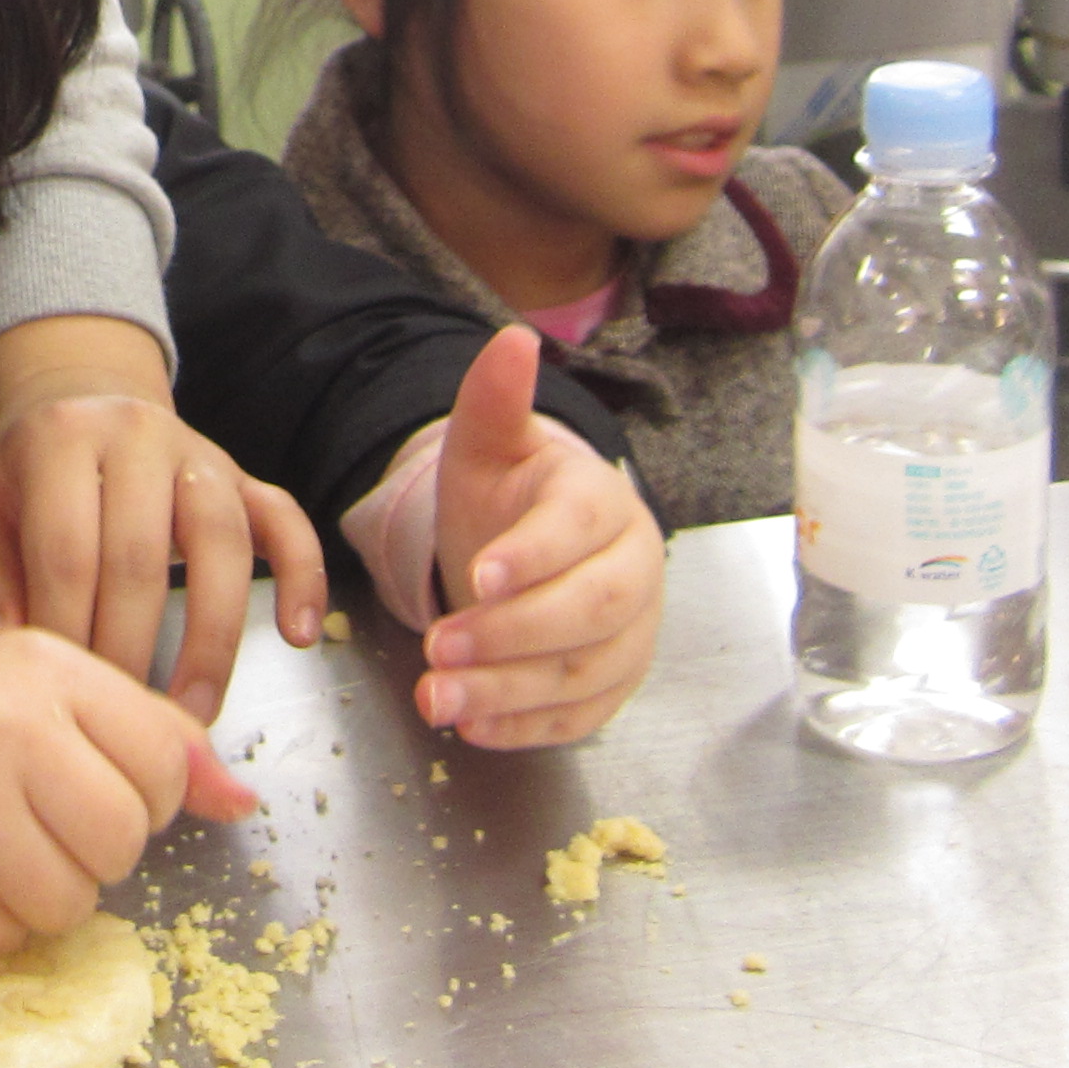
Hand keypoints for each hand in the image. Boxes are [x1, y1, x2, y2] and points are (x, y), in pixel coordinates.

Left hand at [0, 314, 326, 721]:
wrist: (79, 397)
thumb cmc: (26, 476)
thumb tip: (18, 644)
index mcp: (61, 440)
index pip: (67, 549)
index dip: (67, 629)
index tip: (66, 694)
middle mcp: (136, 436)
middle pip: (140, 554)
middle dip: (131, 648)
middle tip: (121, 718)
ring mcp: (199, 454)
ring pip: (221, 542)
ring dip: (210, 638)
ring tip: (193, 710)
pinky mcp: (245, 476)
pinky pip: (286, 522)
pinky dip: (303, 577)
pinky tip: (298, 635)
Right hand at [0, 626, 256, 953]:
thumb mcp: (55, 688)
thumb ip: (155, 736)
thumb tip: (241, 805)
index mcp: (48, 670)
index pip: (165, 758)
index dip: (150, 790)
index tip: (102, 782)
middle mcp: (5, 728)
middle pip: (123, 837)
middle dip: (102, 848)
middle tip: (56, 824)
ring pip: (70, 901)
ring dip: (51, 891)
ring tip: (10, 849)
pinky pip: (3, 936)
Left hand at [416, 326, 662, 746]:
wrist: (530, 545)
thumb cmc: (510, 494)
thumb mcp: (488, 445)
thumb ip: (494, 399)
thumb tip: (511, 339)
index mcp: (602, 502)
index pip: (581, 529)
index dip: (535, 555)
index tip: (478, 577)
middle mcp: (632, 570)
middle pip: (593, 610)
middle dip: (516, 634)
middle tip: (440, 647)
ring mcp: (630, 635)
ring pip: (585, 671)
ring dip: (509, 691)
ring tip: (436, 699)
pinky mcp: (612, 686)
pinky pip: (581, 716)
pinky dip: (528, 727)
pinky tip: (472, 728)